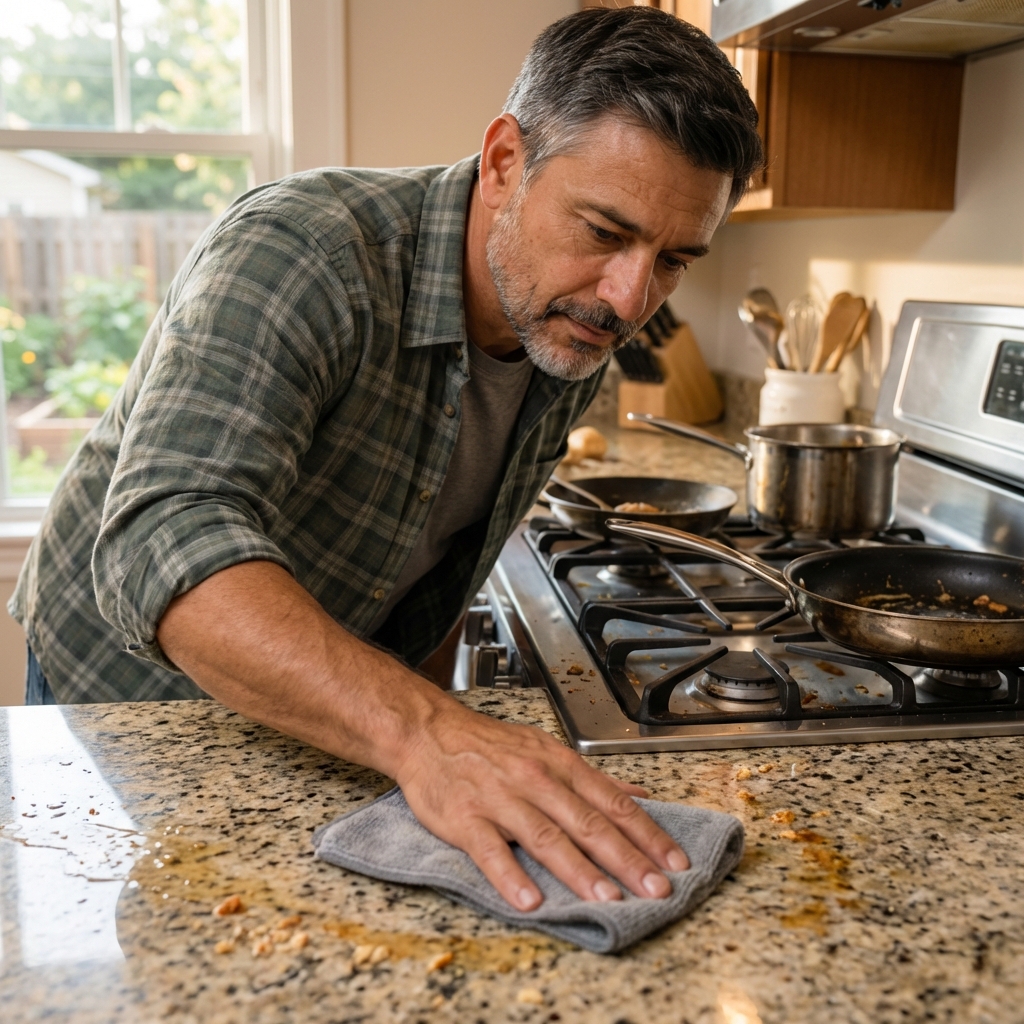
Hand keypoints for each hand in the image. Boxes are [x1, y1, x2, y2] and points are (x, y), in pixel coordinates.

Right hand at [394, 703, 689, 910]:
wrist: (429, 732)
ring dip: (579, 870)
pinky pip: (491, 850)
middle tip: (656, 889)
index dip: (646, 833)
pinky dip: (511, 876)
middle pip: (588, 822)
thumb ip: (592, 778)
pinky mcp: (465, 819)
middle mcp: (535, 780)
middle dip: (626, 858)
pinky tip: (530, 901)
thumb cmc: (490, 746)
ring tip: (607, 899)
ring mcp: (500, 800)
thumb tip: (639, 794)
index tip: (675, 861)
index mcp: (559, 765)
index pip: (612, 802)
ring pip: (546, 837)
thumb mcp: (546, 749)